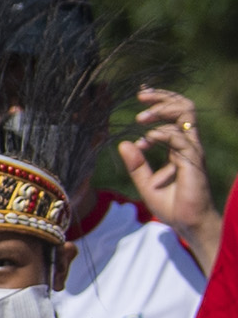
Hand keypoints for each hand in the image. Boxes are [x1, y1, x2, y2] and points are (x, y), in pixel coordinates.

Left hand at [118, 85, 214, 245]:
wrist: (188, 222)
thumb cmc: (171, 204)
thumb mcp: (146, 183)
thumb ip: (136, 164)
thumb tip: (123, 143)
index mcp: (179, 147)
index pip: (175, 114)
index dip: (160, 101)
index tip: (141, 95)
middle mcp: (188, 145)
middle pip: (184, 108)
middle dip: (162, 97)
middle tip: (141, 95)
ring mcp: (193, 151)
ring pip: (185, 116)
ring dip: (161, 111)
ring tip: (140, 118)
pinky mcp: (193, 161)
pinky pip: (180, 139)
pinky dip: (162, 135)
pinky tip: (146, 139)